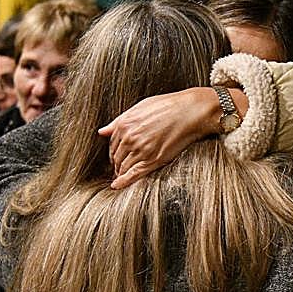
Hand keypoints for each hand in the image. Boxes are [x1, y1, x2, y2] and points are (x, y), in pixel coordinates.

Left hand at [98, 87, 247, 188]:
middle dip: (116, 164)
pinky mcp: (153, 160)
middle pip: (116, 157)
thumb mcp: (140, 107)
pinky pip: (133, 174)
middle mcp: (129, 138)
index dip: (113, 152)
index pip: (112, 144)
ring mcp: (140, 150)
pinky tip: (117, 185)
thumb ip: (119, 121)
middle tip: (117, 169)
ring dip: (120, 173)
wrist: (190, 111)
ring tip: (120, 177)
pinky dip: (123, 182)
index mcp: (124, 124)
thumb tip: (102, 131)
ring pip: (123, 166)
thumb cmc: (169, 106)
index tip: (116, 157)